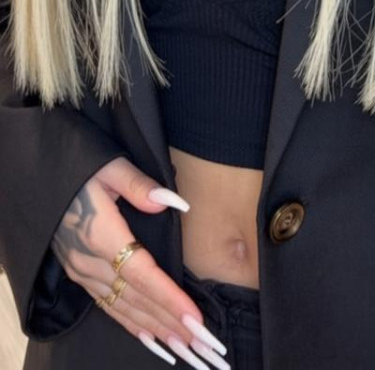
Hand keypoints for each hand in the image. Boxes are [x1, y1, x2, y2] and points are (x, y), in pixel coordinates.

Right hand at [51, 155, 230, 368]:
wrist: (37, 177)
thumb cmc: (80, 167)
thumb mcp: (109, 165)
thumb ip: (139, 185)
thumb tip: (171, 202)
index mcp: (100, 234)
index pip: (141, 274)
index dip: (169, 298)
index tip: (194, 317)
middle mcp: (90, 261)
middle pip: (136, 299)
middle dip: (170, 322)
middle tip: (202, 343)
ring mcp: (83, 271)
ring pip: (123, 308)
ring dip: (155, 329)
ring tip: (185, 346)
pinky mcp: (79, 274)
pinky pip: (108, 307)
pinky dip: (132, 325)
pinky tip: (152, 338)